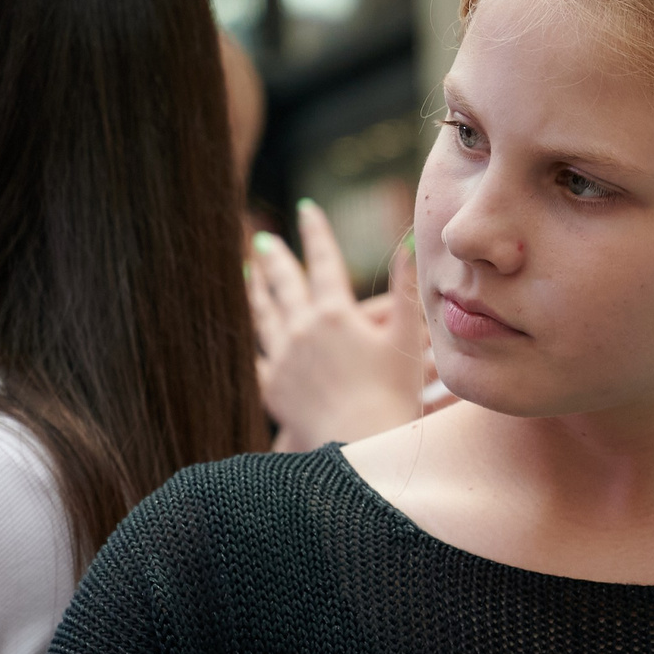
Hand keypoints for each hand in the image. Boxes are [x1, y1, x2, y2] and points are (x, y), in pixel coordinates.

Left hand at [247, 201, 425, 450]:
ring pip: (263, 315)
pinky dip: (252, 340)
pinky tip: (246, 334)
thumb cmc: (392, 395)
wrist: (359, 445)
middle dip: (276, 258)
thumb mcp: (407, 339)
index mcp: (335, 314)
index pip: (323, 261)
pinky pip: (256, 356)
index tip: (307, 209)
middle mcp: (302, 329)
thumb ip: (405, 289)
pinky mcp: (272, 387)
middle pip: (284, 284)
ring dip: (255, 291)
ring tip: (247, 273)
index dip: (316, 232)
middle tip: (264, 239)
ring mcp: (283, 358)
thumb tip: (407, 241)